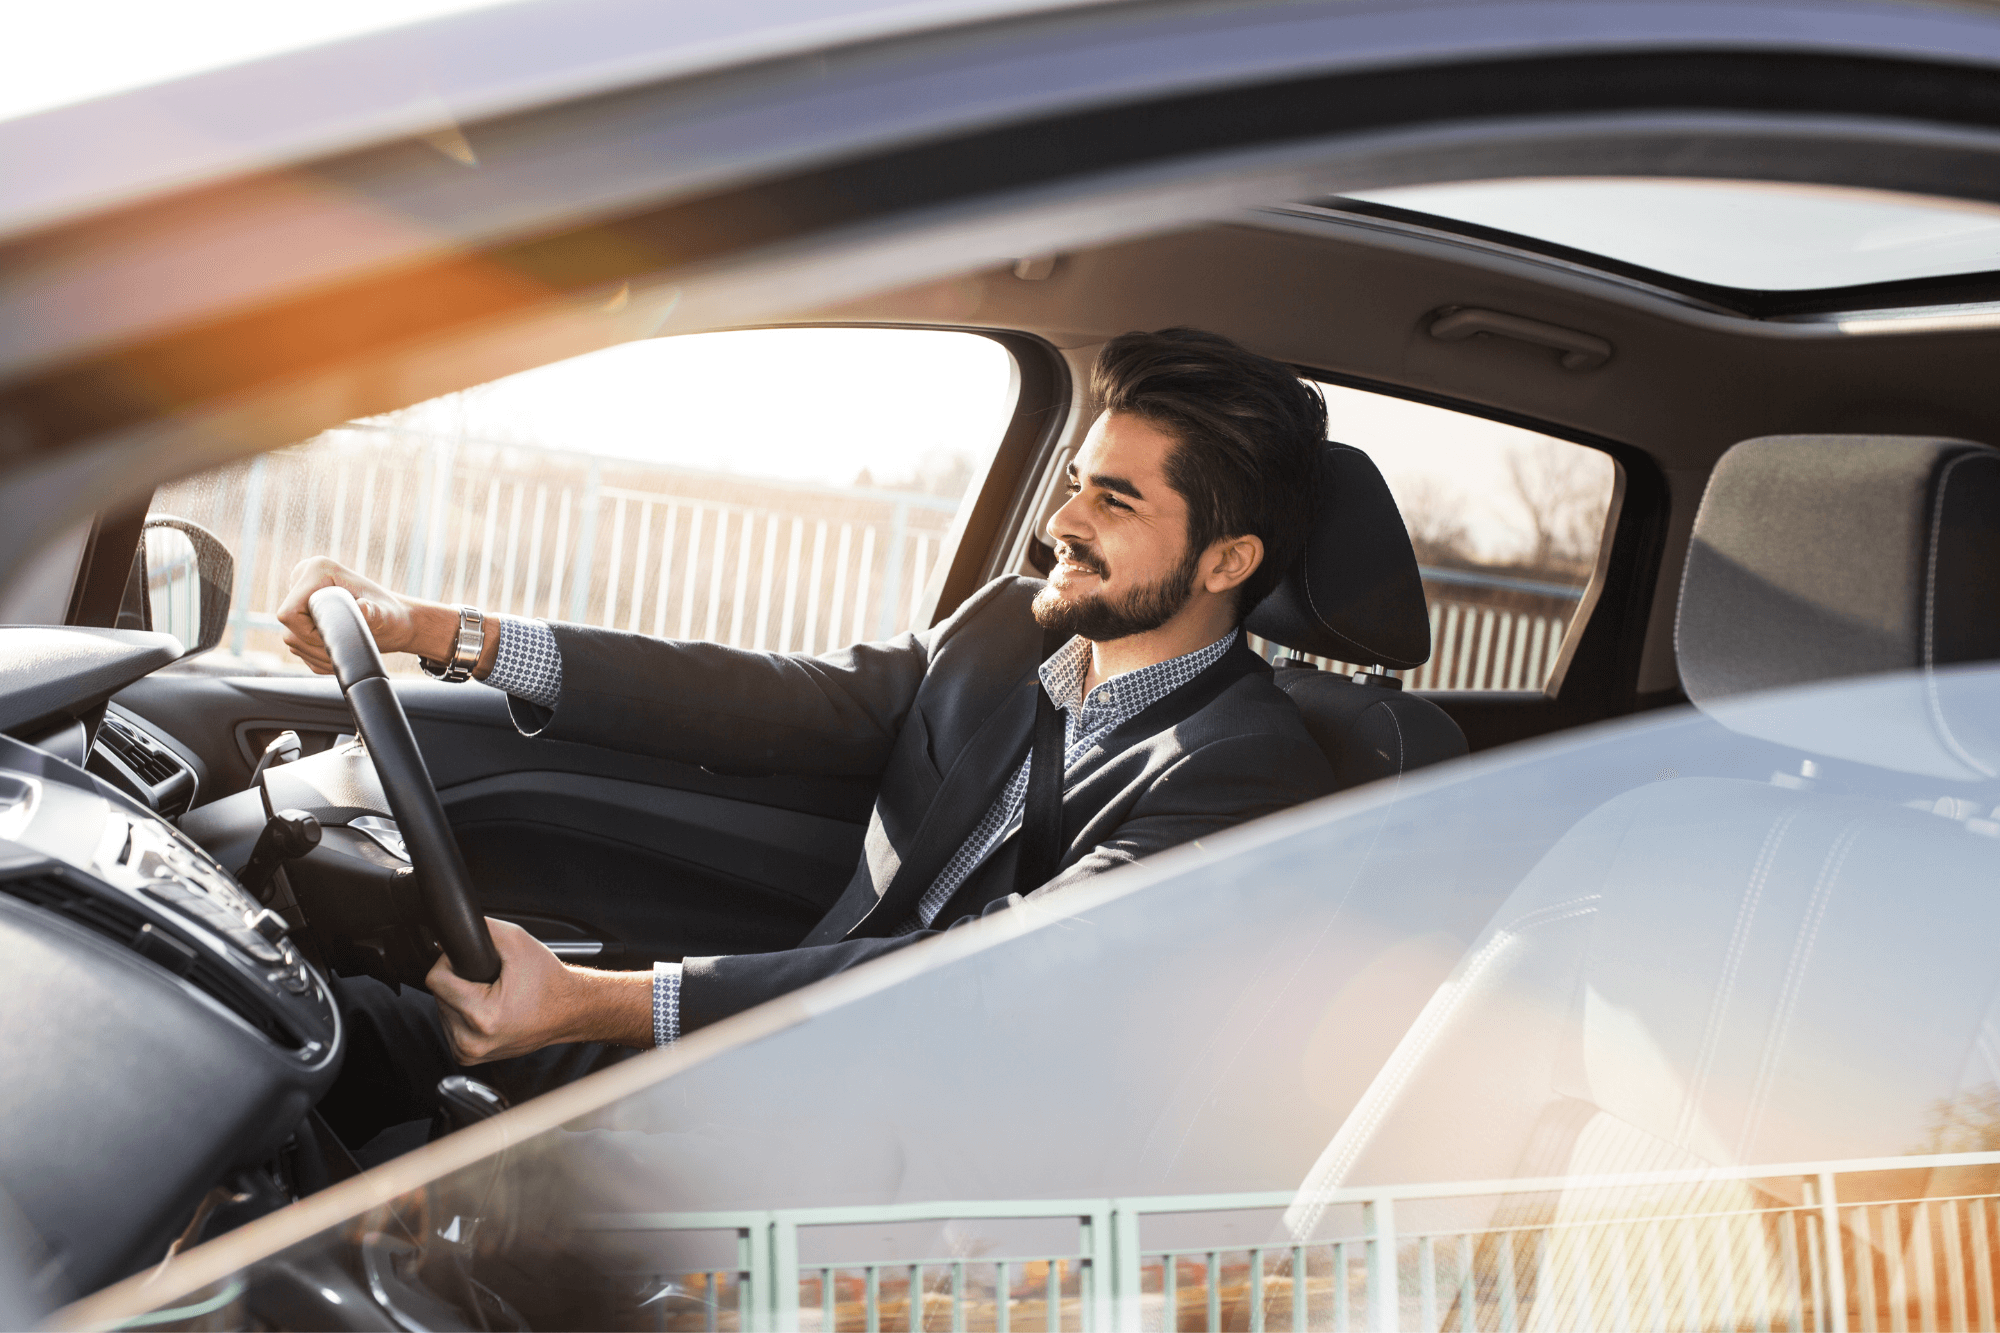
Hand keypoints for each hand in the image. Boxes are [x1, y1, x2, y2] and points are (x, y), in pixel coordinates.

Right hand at [275, 557, 430, 672]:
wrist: (393, 623)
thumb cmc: (391, 616)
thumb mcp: (385, 616)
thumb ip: (373, 613)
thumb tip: (363, 607)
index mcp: (317, 570)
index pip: (289, 614)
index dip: (310, 633)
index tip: (340, 636)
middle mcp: (302, 579)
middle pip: (289, 629)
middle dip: (317, 645)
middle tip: (348, 645)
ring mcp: (299, 597)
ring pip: (292, 640)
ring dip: (319, 654)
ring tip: (348, 648)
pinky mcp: (300, 615)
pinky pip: (299, 646)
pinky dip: (318, 656)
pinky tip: (341, 650)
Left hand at [427, 918, 653, 1062]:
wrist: (568, 1010)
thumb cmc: (548, 982)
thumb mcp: (517, 941)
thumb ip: (481, 929)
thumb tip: (452, 930)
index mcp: (481, 1016)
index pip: (435, 979)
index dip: (451, 962)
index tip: (474, 963)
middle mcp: (471, 1041)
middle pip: (438, 995)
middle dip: (460, 982)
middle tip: (490, 981)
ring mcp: (469, 1052)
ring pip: (442, 1010)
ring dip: (461, 998)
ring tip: (492, 995)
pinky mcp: (469, 1056)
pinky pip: (451, 1025)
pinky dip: (464, 1014)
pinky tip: (488, 1009)